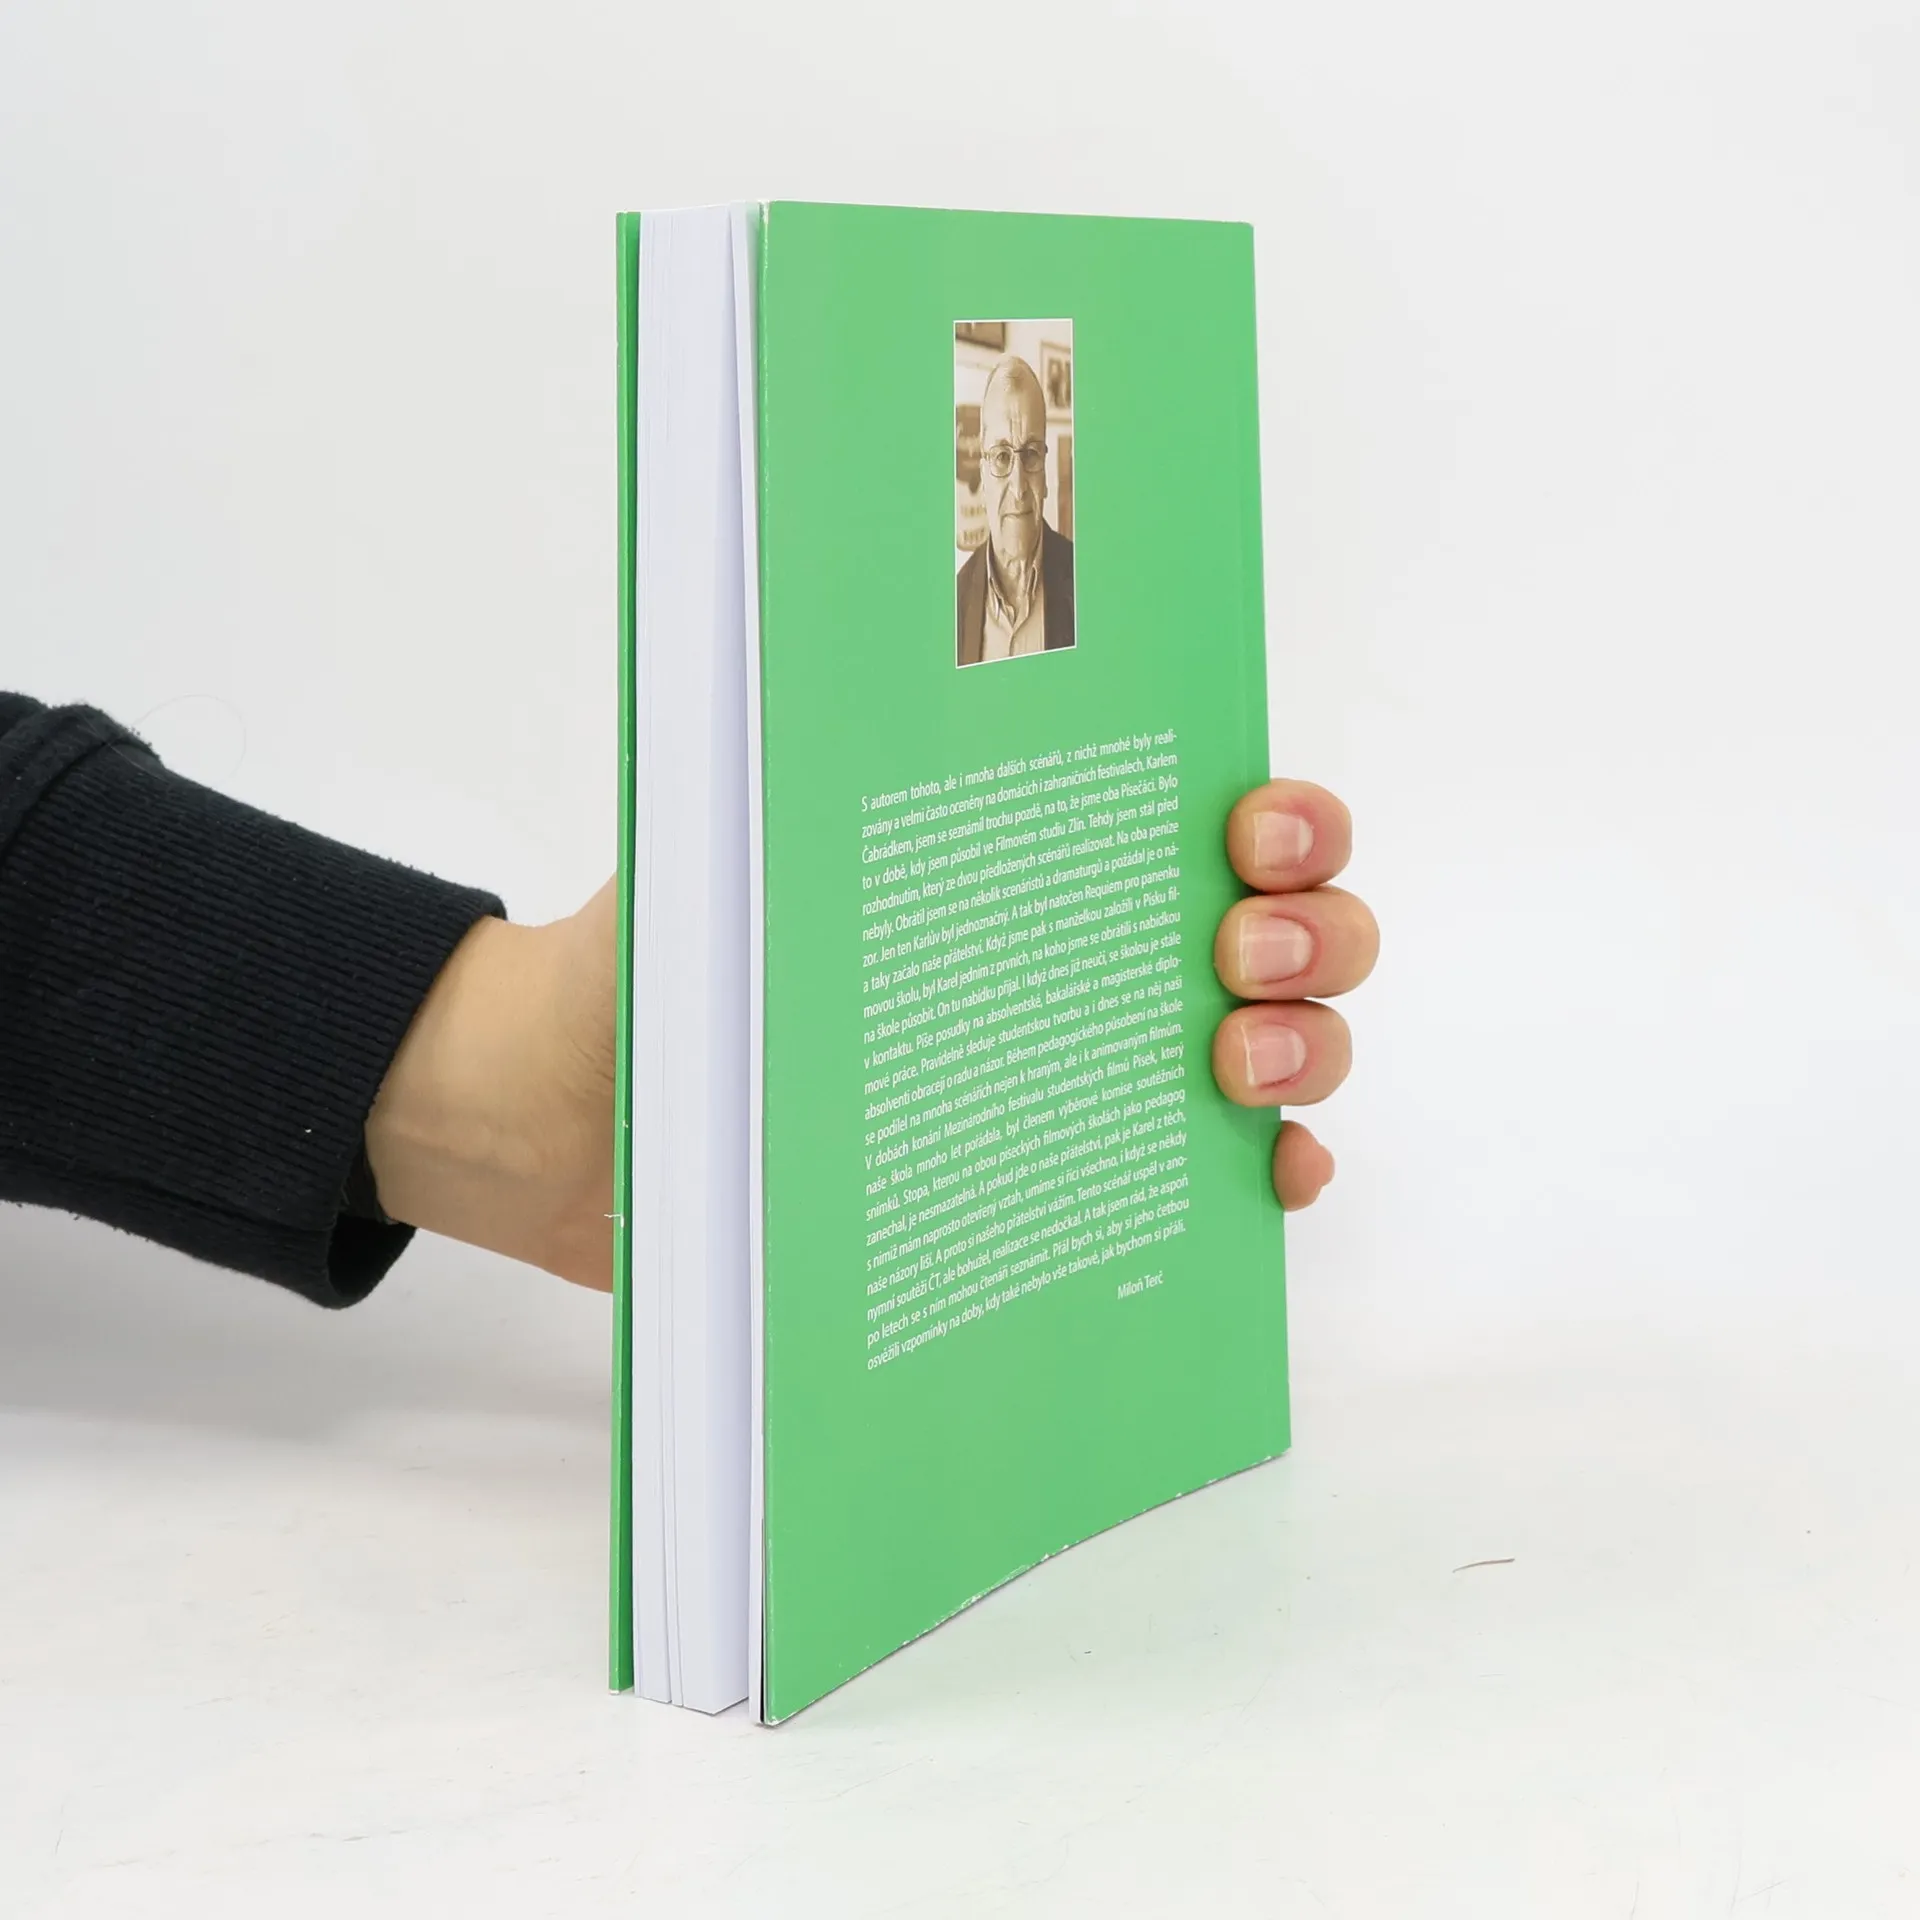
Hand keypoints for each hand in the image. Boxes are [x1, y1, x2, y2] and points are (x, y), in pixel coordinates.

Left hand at [366, 778, 1373, 1288]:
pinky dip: (1270, 1176)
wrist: (563, 1124)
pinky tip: (1266, 1180)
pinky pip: (1215, 1182)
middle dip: (1309, 929)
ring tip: (1232, 1067)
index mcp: (1024, 844)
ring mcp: (1087, 1071)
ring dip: (1305, 1046)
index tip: (1256, 836)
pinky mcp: (1066, 1189)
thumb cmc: (647, 969)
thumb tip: (870, 697)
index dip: (1285, 818)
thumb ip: (794, 787)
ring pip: (1279, 1046)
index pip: (1207, 807)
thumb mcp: (720, 854)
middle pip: (1284, 924)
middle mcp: (1084, 947)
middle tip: (1232, 952)